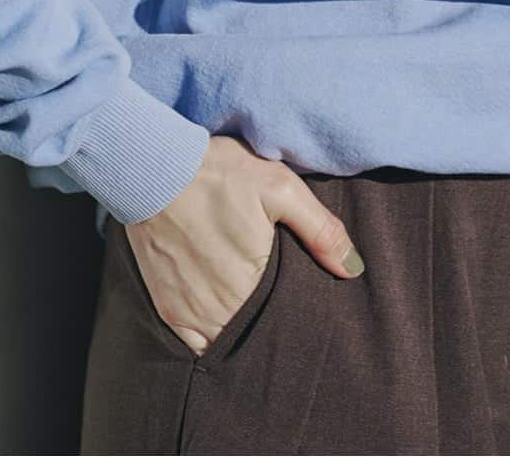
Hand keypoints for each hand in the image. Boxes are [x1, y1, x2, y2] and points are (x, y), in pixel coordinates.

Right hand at [124, 134, 365, 356]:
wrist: (155, 168)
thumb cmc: (220, 174)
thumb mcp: (280, 188)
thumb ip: (320, 230)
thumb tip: (353, 268)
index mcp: (252, 285)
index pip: (283, 323)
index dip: (294, 319)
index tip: (301, 304)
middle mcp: (219, 309)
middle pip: (253, 334)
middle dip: (268, 326)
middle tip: (278, 302)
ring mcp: (190, 313)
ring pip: (225, 341)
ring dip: (240, 332)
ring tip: (253, 306)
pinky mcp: (167, 308)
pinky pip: (194, 342)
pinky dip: (210, 335)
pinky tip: (223, 314)